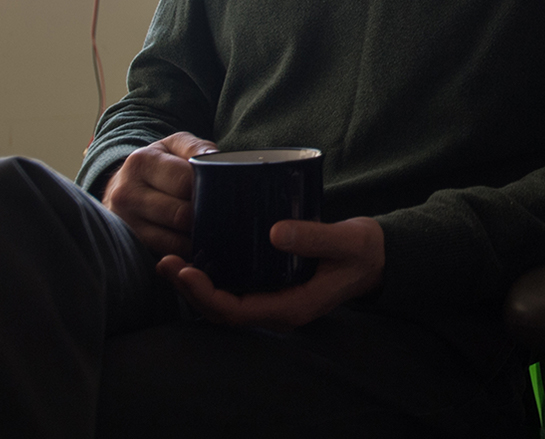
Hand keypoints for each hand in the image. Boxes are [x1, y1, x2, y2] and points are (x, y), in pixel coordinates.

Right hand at [102, 132, 217, 256]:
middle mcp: (126, 192)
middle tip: (224, 214)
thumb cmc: (160, 163)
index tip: (224, 192)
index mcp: (141, 162)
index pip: (184, 182)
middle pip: (181, 214)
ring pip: (175, 239)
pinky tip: (196, 240)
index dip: (208, 189)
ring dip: (198, 236)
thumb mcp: (175, 146)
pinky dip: (187, 250)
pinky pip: (168, 253)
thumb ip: (195, 148)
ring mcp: (125, 222)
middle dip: (206, 215)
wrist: (124, 184)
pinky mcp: (130, 242)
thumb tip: (214, 160)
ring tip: (213, 228)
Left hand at [158, 216, 385, 331]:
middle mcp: (279, 309)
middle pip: (223, 312)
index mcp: (293, 307)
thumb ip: (315, 237)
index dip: (207, 296)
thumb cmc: (364, 250)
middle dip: (191, 292)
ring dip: (196, 286)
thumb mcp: (347, 241)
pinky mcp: (273, 285)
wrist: (378, 257)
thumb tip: (275, 233)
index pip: (238, 312)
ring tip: (171, 260)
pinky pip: (235, 289)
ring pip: (225, 303)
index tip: (185, 271)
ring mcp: (275, 299)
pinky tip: (200, 256)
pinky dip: (213, 277)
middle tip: (166, 263)